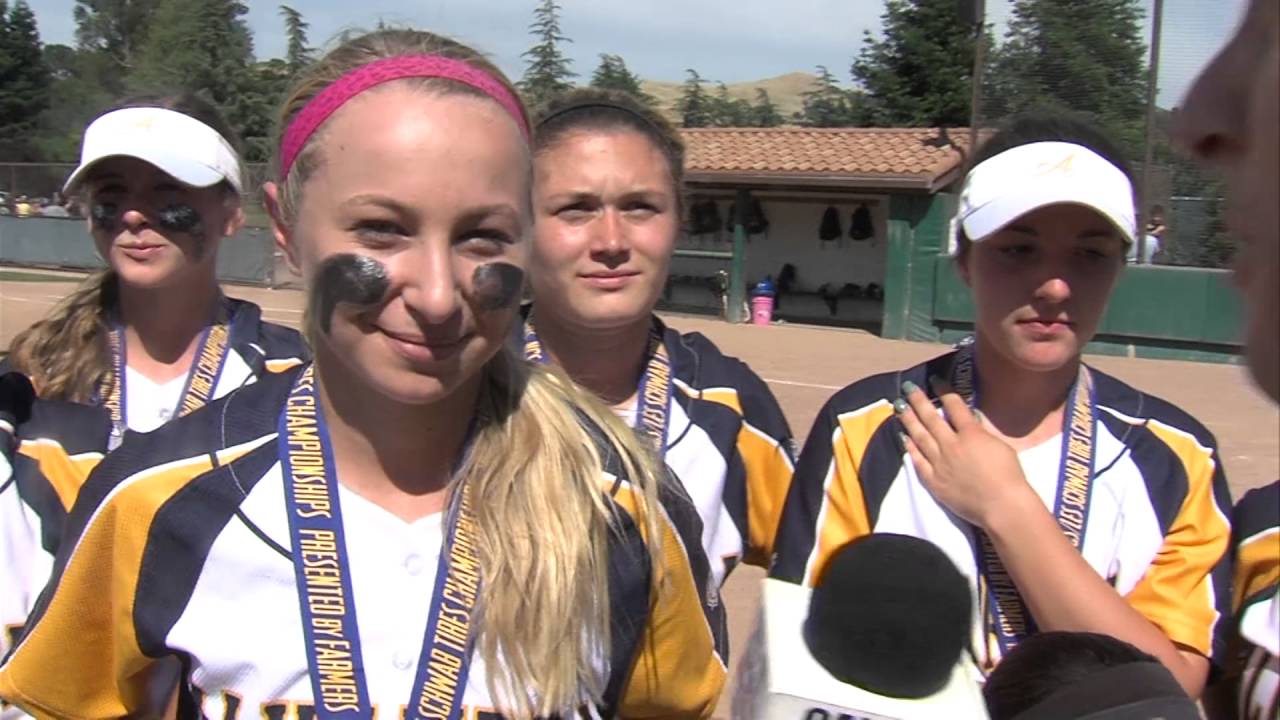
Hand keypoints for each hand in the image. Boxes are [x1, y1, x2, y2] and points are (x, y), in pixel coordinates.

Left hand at [895, 378, 1033, 528]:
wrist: (1002, 505)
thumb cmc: (1009, 476)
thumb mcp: (999, 445)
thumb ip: (981, 432)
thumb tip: (969, 419)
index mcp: (971, 434)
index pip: (954, 406)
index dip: (944, 391)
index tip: (935, 380)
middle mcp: (951, 445)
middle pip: (931, 418)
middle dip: (918, 400)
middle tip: (908, 387)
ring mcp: (939, 463)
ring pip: (920, 436)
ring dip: (908, 420)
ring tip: (898, 406)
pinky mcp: (933, 480)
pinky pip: (917, 460)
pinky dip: (909, 447)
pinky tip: (902, 436)